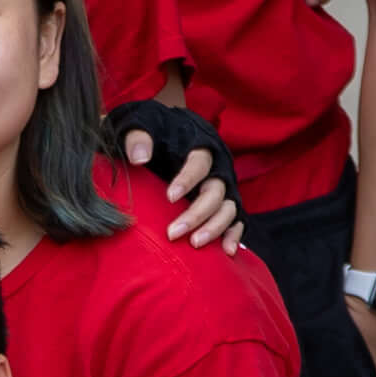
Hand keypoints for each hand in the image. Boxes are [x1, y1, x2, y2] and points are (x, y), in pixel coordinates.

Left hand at [143, 133, 240, 250]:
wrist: (165, 134)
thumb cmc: (152, 132)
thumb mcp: (139, 125)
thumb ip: (138, 137)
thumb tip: (140, 157)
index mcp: (199, 147)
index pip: (199, 163)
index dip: (187, 180)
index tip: (170, 197)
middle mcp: (217, 169)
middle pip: (215, 192)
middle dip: (197, 214)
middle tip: (172, 233)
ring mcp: (224, 188)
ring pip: (228, 208)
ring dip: (215, 227)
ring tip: (195, 243)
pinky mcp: (225, 204)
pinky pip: (237, 220)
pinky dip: (234, 235)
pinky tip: (226, 251)